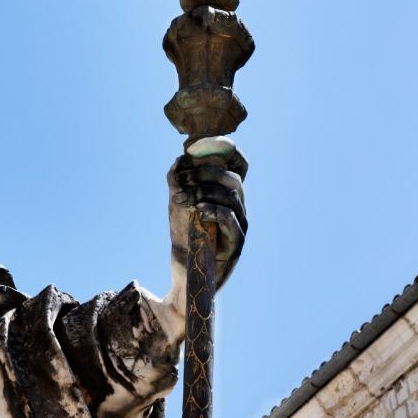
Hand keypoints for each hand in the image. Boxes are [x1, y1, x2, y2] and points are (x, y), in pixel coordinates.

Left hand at [167, 136, 247, 288]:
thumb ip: (178, 181)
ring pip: (231, 195)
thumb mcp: (177, 203)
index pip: (239, 165)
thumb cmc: (183, 236)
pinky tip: (197, 210)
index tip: (199, 146)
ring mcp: (240, 225)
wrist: (184, 270)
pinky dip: (213, 209)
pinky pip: (230, 218)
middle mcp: (238, 207)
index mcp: (227, 195)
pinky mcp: (237, 243)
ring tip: (180, 198)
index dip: (227, 150)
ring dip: (202, 191)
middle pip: (232, 178)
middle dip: (205, 173)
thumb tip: (179, 159)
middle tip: (181, 180)